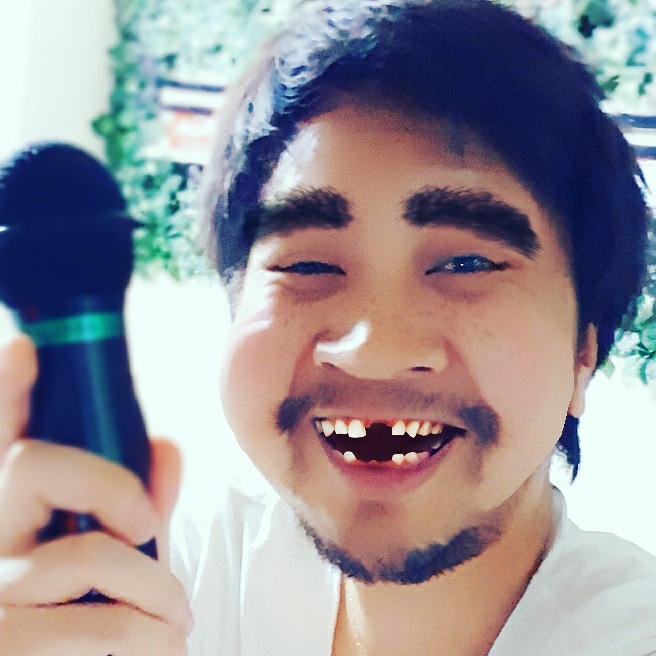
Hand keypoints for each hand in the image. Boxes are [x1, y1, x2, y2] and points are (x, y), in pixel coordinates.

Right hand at [0, 335, 192, 654]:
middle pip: (32, 465)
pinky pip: (98, 625)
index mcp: (6, 513)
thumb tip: (167, 450)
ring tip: (176, 623)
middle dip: (115, 490)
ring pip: (87, 552)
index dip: (5, 390)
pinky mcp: (3, 646)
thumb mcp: (119, 559)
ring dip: (156, 590)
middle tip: (150, 529)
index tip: (24, 346)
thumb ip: (136, 502)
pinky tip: (162, 647)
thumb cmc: (97, 625)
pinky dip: (150, 637)